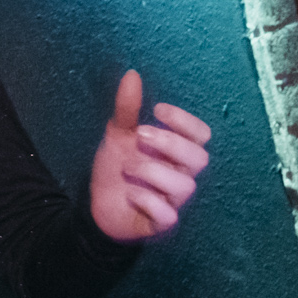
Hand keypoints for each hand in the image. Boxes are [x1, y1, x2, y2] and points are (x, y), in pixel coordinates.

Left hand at [89, 69, 211, 242]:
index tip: (158, 109)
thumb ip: (127, 109)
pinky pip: (168, 216)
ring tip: (127, 166)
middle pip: (199, 159)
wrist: (96, 205)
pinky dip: (148, 201)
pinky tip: (130, 193)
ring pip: (185, 186)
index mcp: (177, 153)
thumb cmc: (117, 168)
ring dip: (153, 171)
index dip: (185, 121)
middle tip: (140, 135)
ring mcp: (172, 201)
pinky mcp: (159, 223)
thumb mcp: (118, 135)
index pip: (201, 135)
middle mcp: (181, 175)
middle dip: (170, 143)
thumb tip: (132, 75)